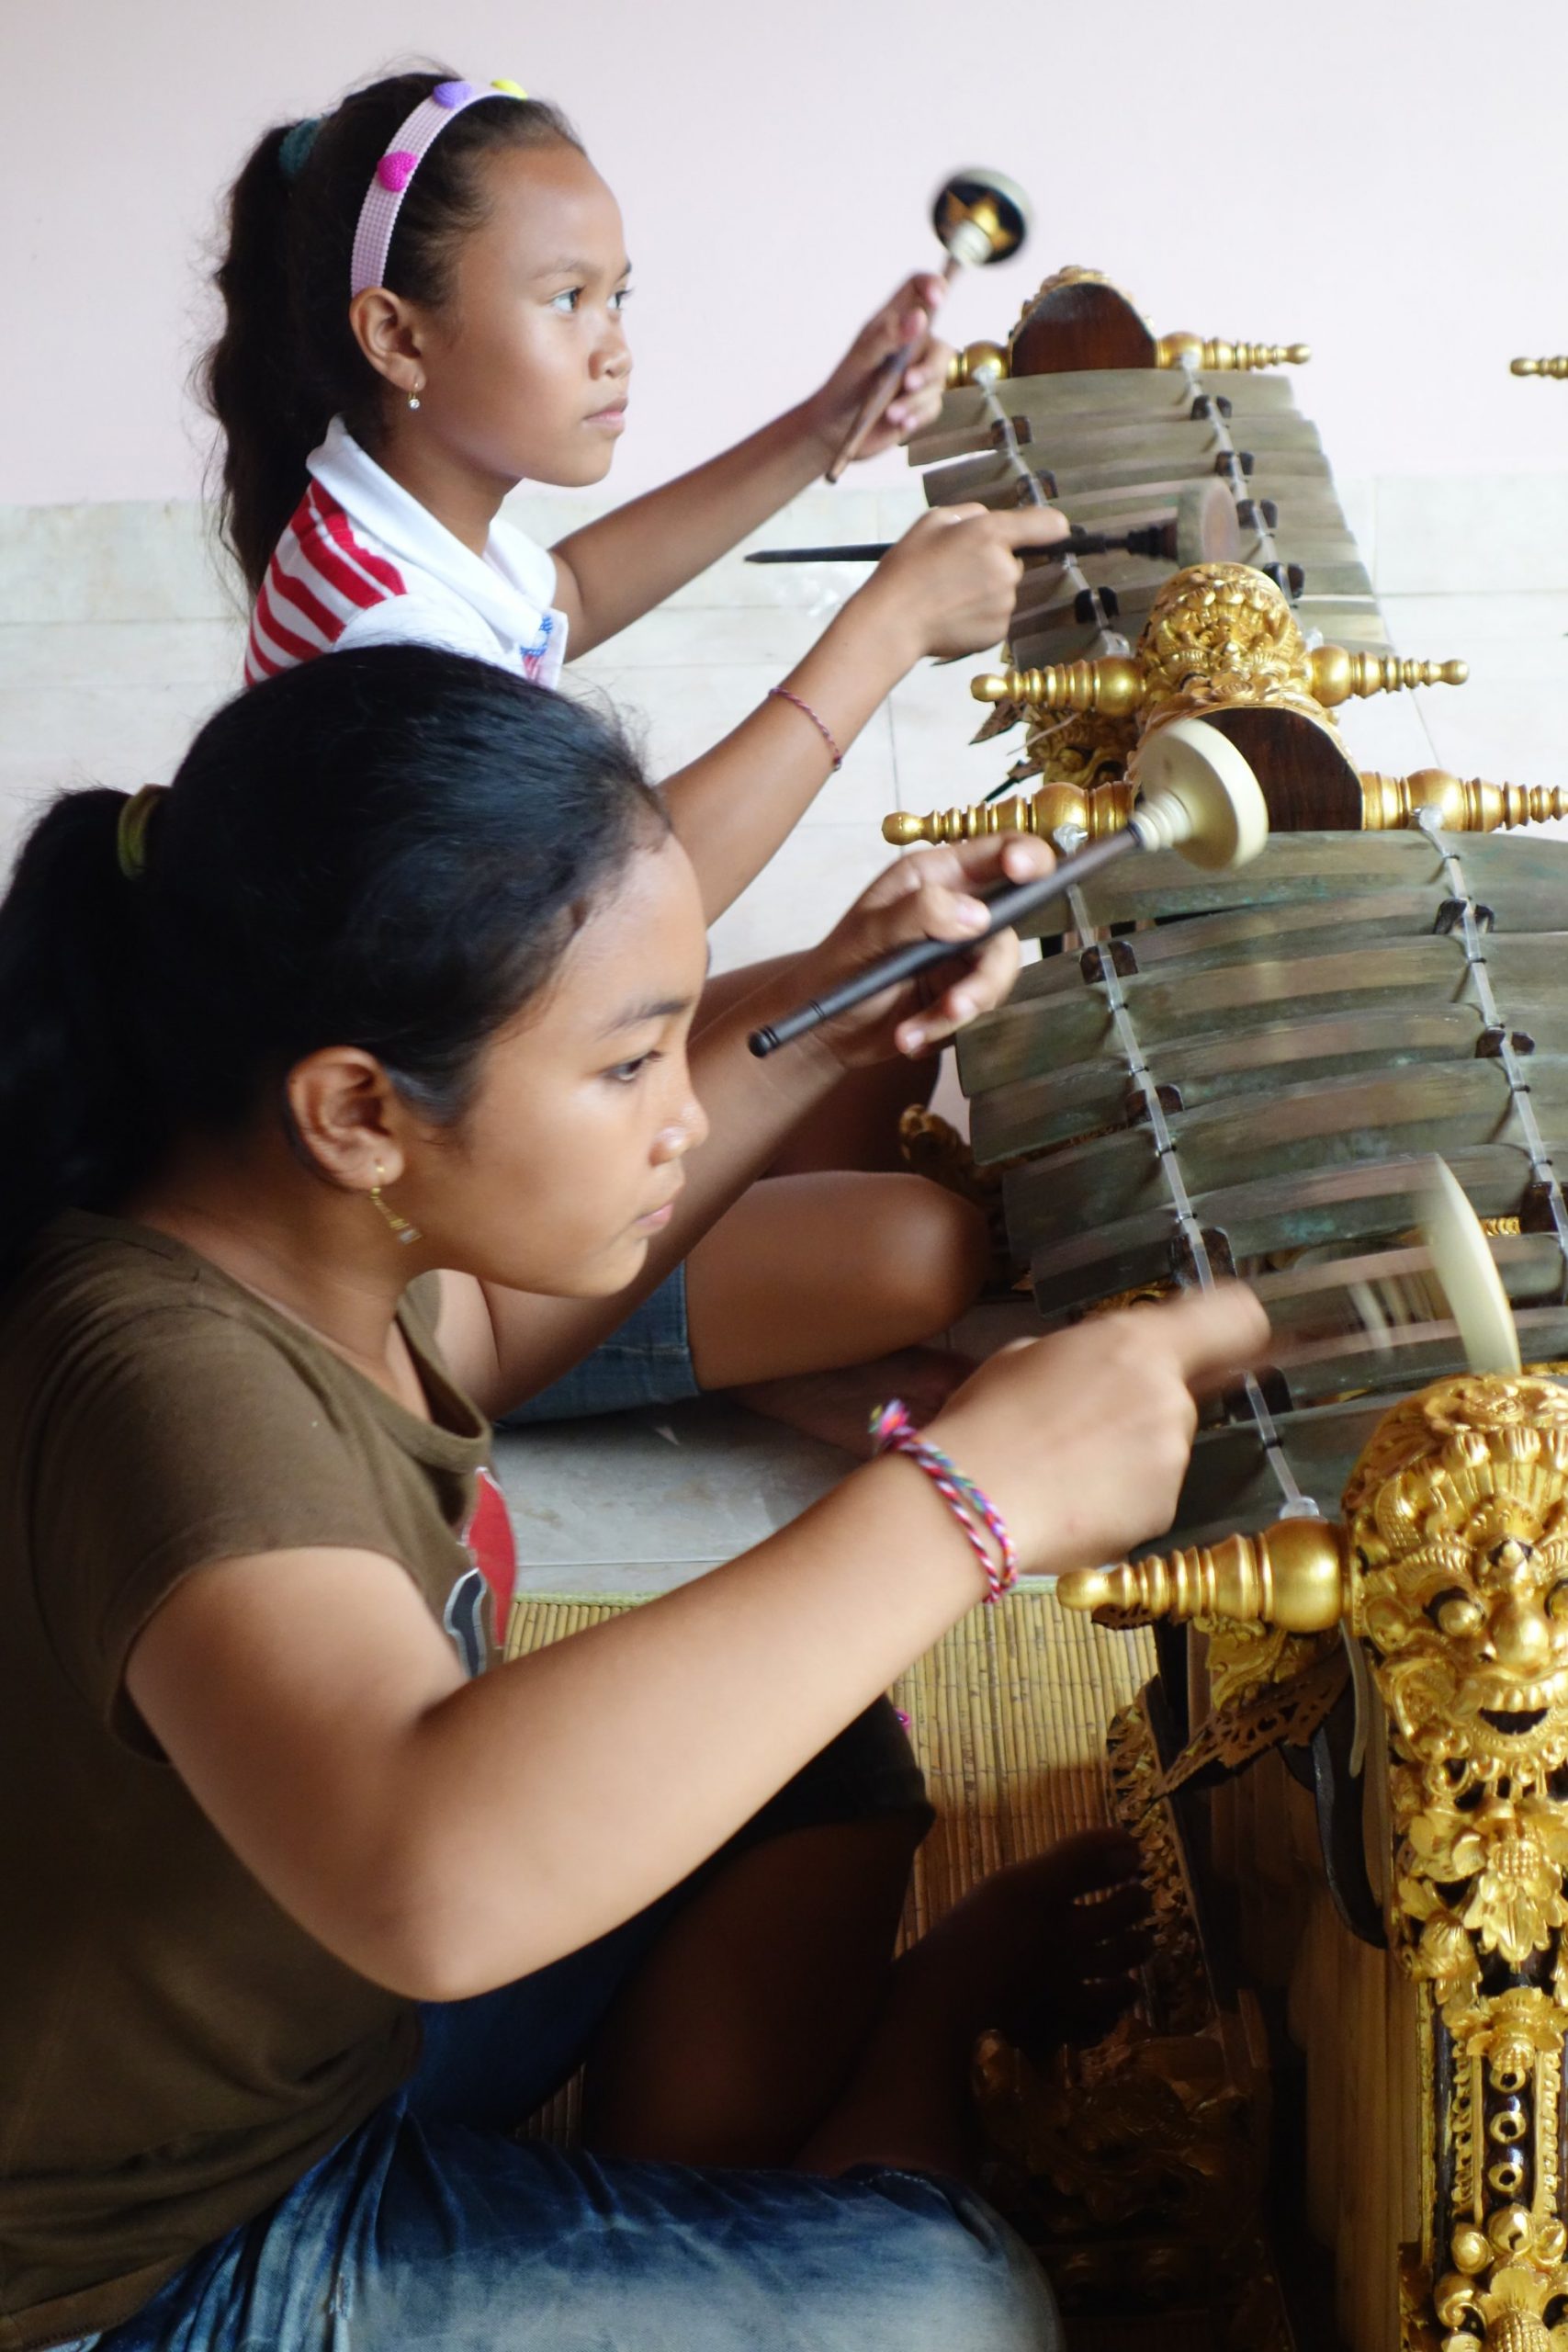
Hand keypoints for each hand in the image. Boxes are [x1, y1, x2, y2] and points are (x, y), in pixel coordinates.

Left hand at [779, 832, 1053, 1070]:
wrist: (827, 1030)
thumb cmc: (838, 969)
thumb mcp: (869, 935)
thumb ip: (919, 913)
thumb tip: (976, 914)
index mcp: (934, 877)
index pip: (997, 852)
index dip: (1025, 856)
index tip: (1026, 871)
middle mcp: (957, 909)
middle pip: (1010, 927)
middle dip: (987, 974)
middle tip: (958, 1004)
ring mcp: (965, 952)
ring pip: (997, 975)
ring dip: (959, 1009)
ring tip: (912, 1030)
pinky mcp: (965, 989)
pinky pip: (979, 1009)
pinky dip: (944, 1029)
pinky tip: (909, 1035)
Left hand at [803, 274, 953, 461]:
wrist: (835, 431)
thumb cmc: (844, 387)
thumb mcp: (862, 359)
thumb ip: (889, 336)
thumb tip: (920, 317)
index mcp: (894, 323)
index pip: (918, 289)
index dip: (932, 284)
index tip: (937, 298)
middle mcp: (911, 345)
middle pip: (940, 346)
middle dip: (929, 367)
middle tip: (907, 382)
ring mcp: (919, 374)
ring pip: (938, 380)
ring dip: (916, 398)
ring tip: (891, 413)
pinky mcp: (921, 403)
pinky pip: (934, 405)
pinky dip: (917, 415)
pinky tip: (899, 421)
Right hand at [858, 504, 1070, 663]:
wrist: (893, 621)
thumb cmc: (906, 567)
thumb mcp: (932, 520)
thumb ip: (970, 514)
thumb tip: (989, 520)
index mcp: (990, 534)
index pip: (1045, 524)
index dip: (1050, 526)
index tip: (1055, 530)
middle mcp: (1005, 568)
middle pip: (1013, 562)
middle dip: (993, 564)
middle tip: (956, 571)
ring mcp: (1005, 603)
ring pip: (1003, 591)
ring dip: (985, 591)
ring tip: (948, 597)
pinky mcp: (998, 631)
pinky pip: (996, 616)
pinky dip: (980, 616)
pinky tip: (953, 615)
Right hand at [921, 1286, 1271, 1577]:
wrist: (969, 1503)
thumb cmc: (985, 1421)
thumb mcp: (1024, 1356)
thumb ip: (1081, 1356)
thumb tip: (1091, 1371)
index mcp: (1137, 1344)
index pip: (1232, 1318)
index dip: (1241, 1325)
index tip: (1243, 1335)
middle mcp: (1168, 1399)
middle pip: (1178, 1394)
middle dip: (1140, 1407)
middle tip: (1078, 1424)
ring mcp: (1170, 1462)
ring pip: (1158, 1450)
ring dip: (1125, 1457)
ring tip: (1061, 1471)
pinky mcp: (1160, 1515)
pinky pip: (1146, 1498)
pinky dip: (1116, 1501)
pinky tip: (1067, 1502)